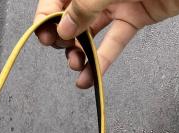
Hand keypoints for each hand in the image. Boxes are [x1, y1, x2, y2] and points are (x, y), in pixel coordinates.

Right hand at [34, 0, 178, 87]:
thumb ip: (86, 6)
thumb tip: (64, 29)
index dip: (47, 18)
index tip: (44, 36)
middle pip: (72, 17)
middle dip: (63, 38)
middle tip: (63, 51)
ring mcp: (118, 2)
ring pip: (91, 33)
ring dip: (80, 53)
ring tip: (76, 67)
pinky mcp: (135, 17)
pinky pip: (114, 41)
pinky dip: (102, 62)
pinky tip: (90, 78)